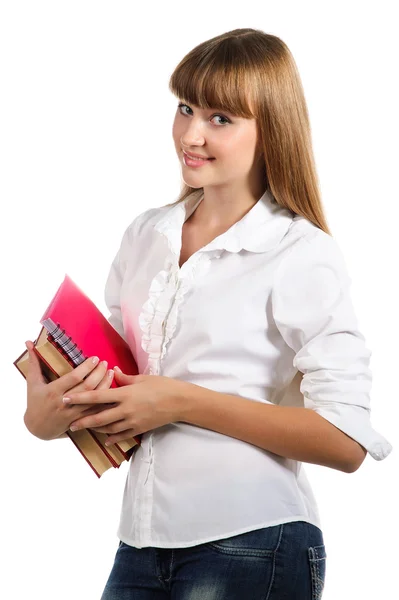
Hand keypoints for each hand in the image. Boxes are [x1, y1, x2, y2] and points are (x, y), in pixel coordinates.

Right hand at [24, 340, 114, 439]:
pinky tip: (112, 390)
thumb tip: (29, 343)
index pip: (73, 378)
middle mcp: (64, 403)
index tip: (95, 358)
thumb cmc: (35, 402)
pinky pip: (97, 410)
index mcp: (53, 392)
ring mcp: (73, 413)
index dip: (86, 367)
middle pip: (87, 387)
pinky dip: (106, 400)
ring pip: (95, 399)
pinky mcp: (80, 420)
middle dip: (99, 373)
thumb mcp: (32, 383)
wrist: (37, 428)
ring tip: (111, 372)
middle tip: (104, 363)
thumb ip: (33, 362)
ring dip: (105, 384)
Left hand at [63, 367, 186, 445]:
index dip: (80, 398)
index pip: (97, 396)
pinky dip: (112, 438)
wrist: (180, 402)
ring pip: (108, 429)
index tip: (66, 399)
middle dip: (82, 421)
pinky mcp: (139, 429)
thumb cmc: (163, 386)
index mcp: (125, 394)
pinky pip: (122, 436)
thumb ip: (125, 378)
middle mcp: (126, 409)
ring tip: (86, 428)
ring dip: (95, 429)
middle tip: (70, 424)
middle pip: (98, 418)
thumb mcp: (143, 378)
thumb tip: (113, 371)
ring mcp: (132, 421)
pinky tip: (105, 439)